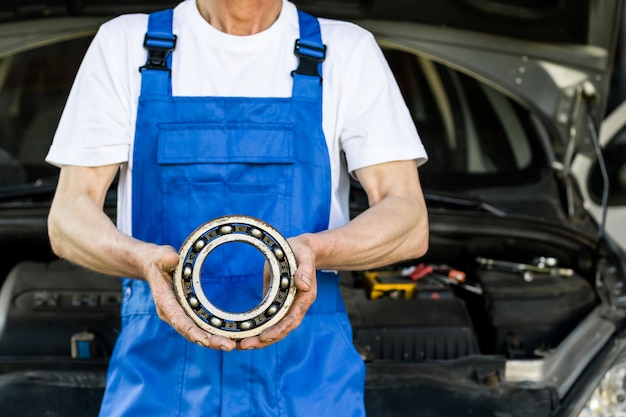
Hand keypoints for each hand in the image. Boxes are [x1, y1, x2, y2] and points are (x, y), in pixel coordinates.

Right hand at [145, 244, 236, 350]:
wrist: (153, 267)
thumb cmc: (159, 261)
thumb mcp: (161, 257)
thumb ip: (166, 258)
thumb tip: (172, 258)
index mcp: (164, 301)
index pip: (178, 319)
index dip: (192, 331)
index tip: (205, 340)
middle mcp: (171, 313)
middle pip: (191, 332)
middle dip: (209, 341)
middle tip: (229, 346)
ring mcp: (179, 316)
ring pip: (197, 333)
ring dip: (214, 341)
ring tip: (233, 345)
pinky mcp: (187, 314)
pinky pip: (200, 327)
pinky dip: (213, 334)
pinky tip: (229, 338)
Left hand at [236, 235, 316, 349]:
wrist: (302, 249)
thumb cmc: (303, 251)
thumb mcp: (304, 256)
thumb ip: (305, 270)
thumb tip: (304, 285)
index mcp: (305, 297)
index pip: (292, 319)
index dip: (279, 329)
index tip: (264, 337)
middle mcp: (296, 306)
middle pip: (282, 329)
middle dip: (264, 340)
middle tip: (244, 345)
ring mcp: (287, 306)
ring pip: (275, 328)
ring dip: (259, 339)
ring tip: (241, 345)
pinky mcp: (278, 304)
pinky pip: (269, 320)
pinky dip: (258, 328)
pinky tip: (244, 334)